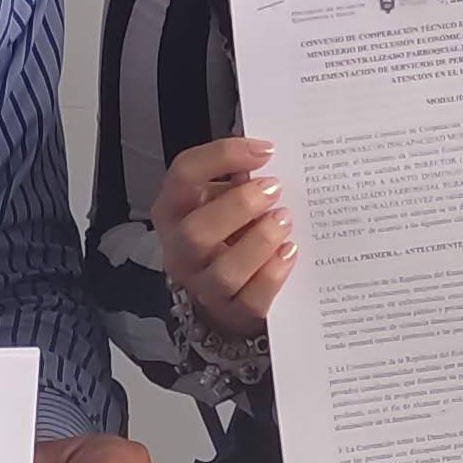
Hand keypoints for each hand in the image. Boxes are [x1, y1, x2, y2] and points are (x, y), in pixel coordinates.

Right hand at [151, 136, 290, 340]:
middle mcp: (181, 250)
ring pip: (224, 272)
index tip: (264, 150)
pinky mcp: (231, 312)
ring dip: (259, 242)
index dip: (223, 156)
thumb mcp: (219, 201)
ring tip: (285, 219)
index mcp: (173, 210)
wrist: (223, 292)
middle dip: (239, 206)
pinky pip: (250, 300)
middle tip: (273, 189)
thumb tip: (266, 157)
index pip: (184, 174)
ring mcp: (203, 285)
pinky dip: (273, 275)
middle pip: (196, 231)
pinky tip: (289, 252)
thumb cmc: (224, 234)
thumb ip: (236, 181)